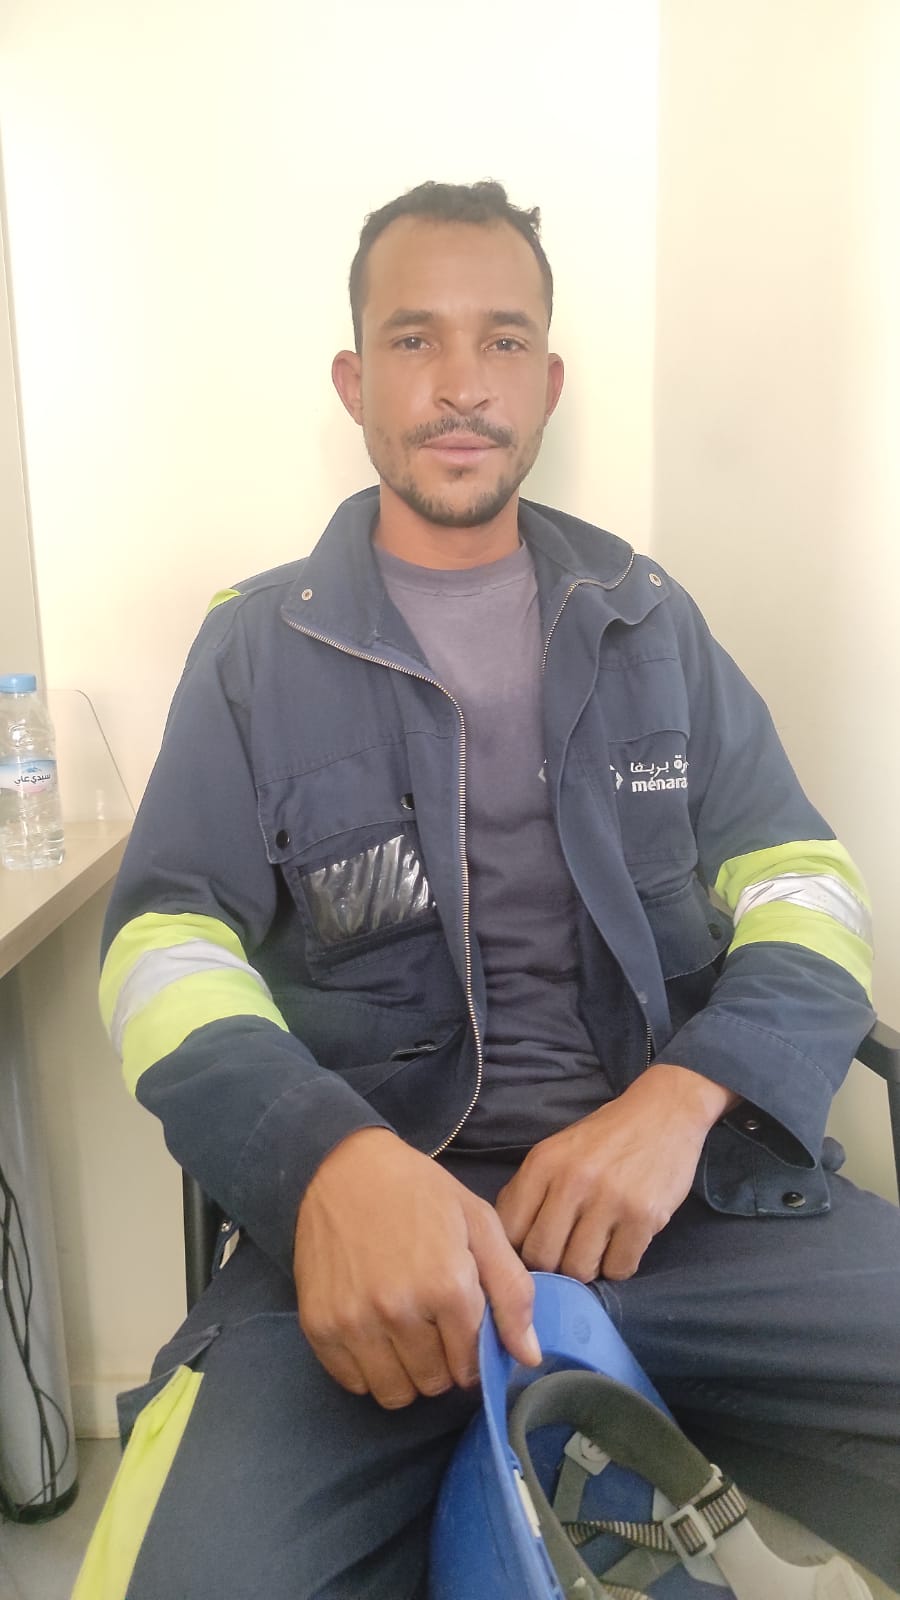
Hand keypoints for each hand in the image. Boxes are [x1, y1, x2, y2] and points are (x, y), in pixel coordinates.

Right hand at [293, 1127, 539, 1408]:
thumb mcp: (479, 1224)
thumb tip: (529, 1357)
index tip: (461, 1329)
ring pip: (394, 1393)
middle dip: (441, 1363)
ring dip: (405, 1373)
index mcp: (447, 1286)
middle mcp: (399, 1311)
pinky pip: (353, 1383)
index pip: (470, 1365)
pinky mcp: (318, 1326)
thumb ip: (512, 1291)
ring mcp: (354, 1322)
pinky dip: (367, 1368)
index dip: (472, 1353)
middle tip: (432, 1325)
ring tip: (404, 1332)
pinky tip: (373, 1331)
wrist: (345, 1167)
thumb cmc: (420, 1193)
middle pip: (434, 1384)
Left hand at [496, 1064, 737, 1282]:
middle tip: (566, 1256)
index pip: (510, 1231)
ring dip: (587, 1268)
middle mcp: (572, 1181)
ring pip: (580, 1269)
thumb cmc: (605, 1137)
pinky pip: (619, 1268)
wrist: (664, 1112)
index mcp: (543, 1163)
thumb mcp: (557, 1151)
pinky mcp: (644, 1216)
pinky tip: (621, 1245)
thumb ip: (531, 1191)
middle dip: (552, 1266)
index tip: (533, 1252)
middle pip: (542, 1257)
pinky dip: (618, 1266)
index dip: (517, 1251)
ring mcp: (610, 1199)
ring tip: (596, 1250)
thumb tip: (508, 1242)